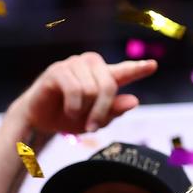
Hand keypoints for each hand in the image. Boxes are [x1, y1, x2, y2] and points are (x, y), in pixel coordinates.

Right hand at [17, 53, 156, 133]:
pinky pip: (75, 90)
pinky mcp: (57, 70)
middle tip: (92, 127)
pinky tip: (67, 110)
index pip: (125, 71)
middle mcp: (90, 65)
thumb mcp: (96, 119)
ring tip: (75, 115)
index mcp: (103, 76)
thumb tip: (134, 100)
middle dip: (102, 111)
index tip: (153, 65)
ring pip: (92, 90)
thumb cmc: (70, 117)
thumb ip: (115, 110)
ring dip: (84, 110)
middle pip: (109, 86)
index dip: (139, 68)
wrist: (39, 120)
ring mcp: (73, 64)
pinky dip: (73, 107)